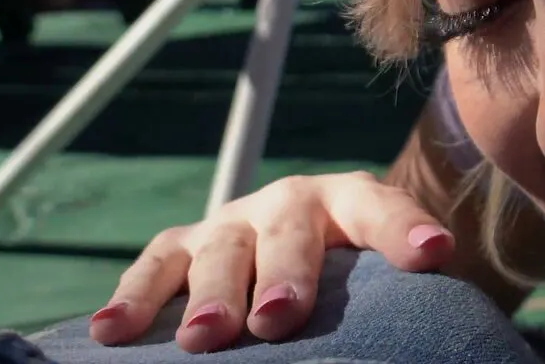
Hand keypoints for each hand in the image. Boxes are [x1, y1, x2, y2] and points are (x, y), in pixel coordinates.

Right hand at [88, 170, 454, 351]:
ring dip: (210, 292)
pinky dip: (133, 298)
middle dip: (285, 273)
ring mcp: (231, 223)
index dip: (405, 229)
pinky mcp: (181, 245)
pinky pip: (155, 266)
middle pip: (289, 230)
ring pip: (219, 248)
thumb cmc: (350, 276)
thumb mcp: (376, 277)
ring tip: (206, 336)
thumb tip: (430, 342)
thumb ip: (399, 298)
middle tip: (280, 317)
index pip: (382, 208)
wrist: (297, 244)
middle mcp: (290, 203)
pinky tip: (111, 333)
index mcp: (351, 203)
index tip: (433, 255)